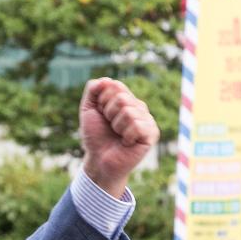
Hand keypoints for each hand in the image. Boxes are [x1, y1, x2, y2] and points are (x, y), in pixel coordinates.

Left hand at [79, 78, 160, 197]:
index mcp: (125, 99)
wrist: (98, 160)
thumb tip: (106, 79)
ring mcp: (146, 119)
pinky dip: (126, 135)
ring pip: (129, 111)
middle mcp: (138, 106)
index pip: (115, 85)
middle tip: (110, 127)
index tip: (101, 114)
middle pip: (122, 97)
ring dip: (116, 126)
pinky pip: (137, 125)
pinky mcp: (152, 133)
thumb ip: (93, 90)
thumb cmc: (95, 136)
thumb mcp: (88, 109)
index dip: (102, 100)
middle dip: (108, 113)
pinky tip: (127, 142)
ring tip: (118, 135)